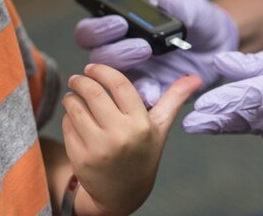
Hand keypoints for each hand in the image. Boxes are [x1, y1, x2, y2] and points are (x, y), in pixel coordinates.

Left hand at [62, 63, 201, 215]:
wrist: (122, 194)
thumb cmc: (142, 155)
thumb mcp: (160, 129)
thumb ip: (174, 100)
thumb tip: (195, 78)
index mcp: (140, 124)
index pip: (119, 85)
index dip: (103, 71)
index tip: (93, 67)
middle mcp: (119, 135)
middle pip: (93, 93)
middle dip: (82, 81)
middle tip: (79, 78)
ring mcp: (97, 148)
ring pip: (75, 108)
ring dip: (72, 97)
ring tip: (75, 96)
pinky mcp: (80, 158)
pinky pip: (68, 126)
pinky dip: (68, 117)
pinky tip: (76, 119)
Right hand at [74, 0, 236, 105]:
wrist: (219, 46)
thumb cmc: (197, 22)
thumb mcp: (193, 9)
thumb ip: (181, 5)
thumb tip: (167, 0)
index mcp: (121, 28)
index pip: (91, 30)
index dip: (99, 28)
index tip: (121, 23)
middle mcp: (120, 52)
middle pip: (97, 58)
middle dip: (116, 52)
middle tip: (143, 47)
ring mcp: (134, 74)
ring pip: (111, 81)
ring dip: (125, 74)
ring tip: (150, 59)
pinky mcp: (150, 91)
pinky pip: (138, 100)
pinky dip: (145, 95)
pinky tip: (156, 90)